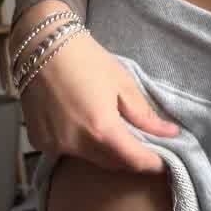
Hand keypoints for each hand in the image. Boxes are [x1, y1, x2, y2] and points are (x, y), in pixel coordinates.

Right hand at [19, 30, 182, 175]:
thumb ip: (145, 115)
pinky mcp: (39, 142)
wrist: (41, 46)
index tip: (166, 162)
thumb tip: (171, 133)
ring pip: (90, 159)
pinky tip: (83, 124)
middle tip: (143, 143)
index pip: (134, 161)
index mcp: (101, 129)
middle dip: (130, 157)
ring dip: (105, 151)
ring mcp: (55, 145)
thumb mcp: (122, 83)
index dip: (152, 164)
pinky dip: (81, 144)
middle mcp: (77, 144)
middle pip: (112, 163)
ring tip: (112, 129)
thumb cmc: (86, 59)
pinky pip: (68, 151)